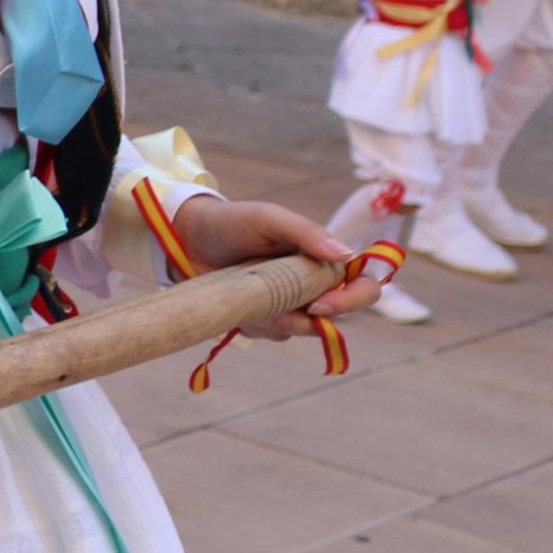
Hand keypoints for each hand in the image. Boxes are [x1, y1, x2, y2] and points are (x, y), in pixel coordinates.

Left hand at [166, 194, 373, 339]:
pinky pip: (271, 334)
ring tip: (246, 293)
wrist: (188, 239)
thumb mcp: (268, 218)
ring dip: (275, 321)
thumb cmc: (233, 221)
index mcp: (325, 259)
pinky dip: (256, 324)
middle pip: (336, 317)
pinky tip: (237, 303)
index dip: (352, 301)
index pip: (364, 286)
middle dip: (308, 320)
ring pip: (300, 330)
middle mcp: (315, 285)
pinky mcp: (266, 319)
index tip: (320, 305)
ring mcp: (291, 305)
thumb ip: (307, 232)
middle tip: (277, 311)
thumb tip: (347, 255)